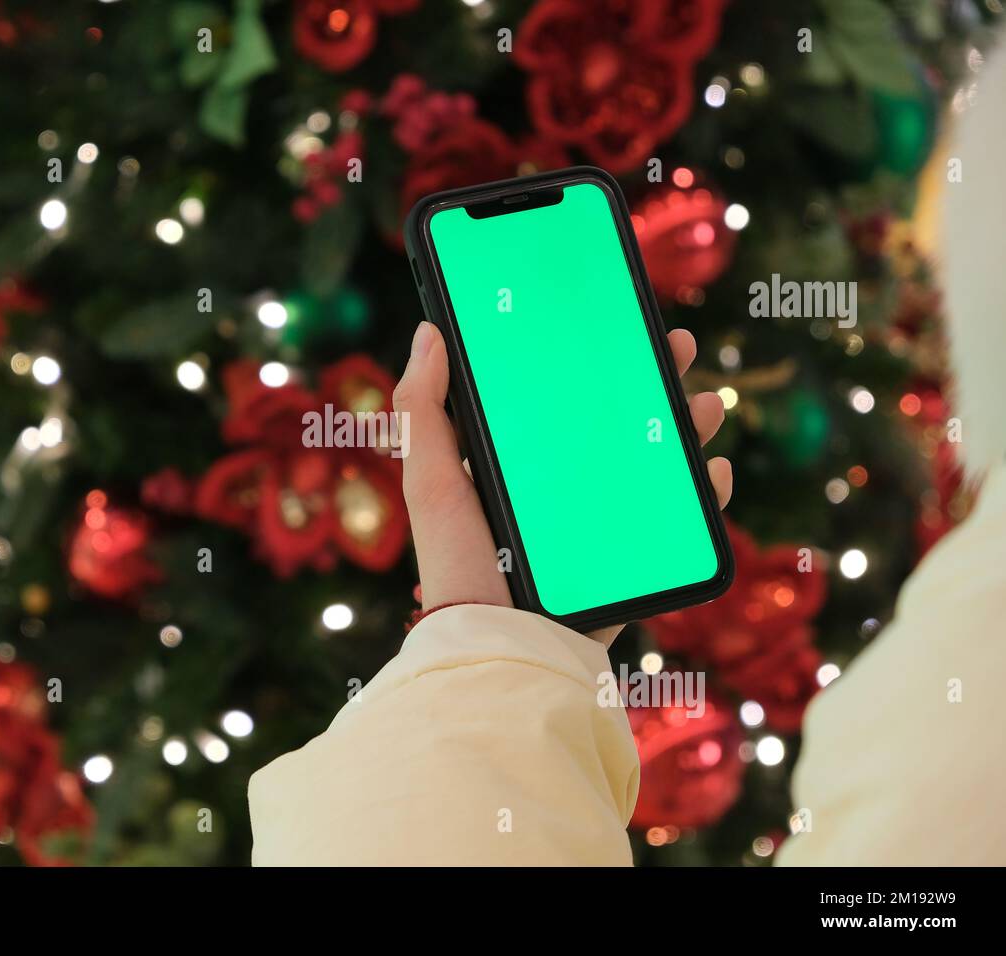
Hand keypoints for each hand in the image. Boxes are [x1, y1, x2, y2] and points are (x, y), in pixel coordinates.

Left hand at [392, 320, 732, 646]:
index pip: (554, 397)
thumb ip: (422, 409)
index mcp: (513, 467)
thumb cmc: (460, 567)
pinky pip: (675, 521)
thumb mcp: (431, 482)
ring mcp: (597, 526)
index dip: (586, 357)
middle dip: (651, 381)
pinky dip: (702, 494)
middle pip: (614, 422)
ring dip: (685, 427)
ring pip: (652, 464)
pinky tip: (713, 471)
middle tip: (677, 345)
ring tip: (706, 404)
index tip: (613, 318)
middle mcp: (558, 491)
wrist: (506, 648)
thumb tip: (430, 331)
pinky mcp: (628, 561)